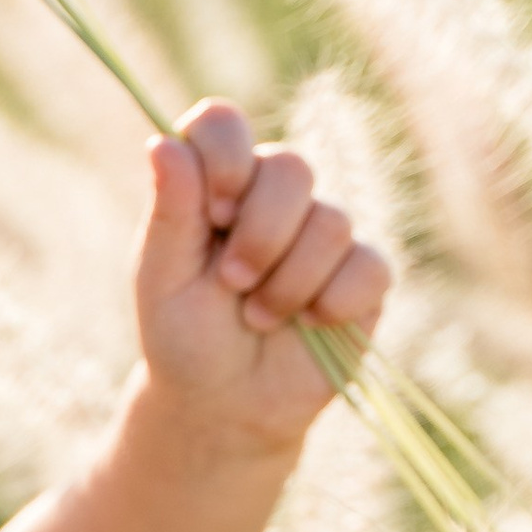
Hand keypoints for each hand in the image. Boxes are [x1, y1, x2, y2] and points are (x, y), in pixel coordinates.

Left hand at [136, 98, 389, 455]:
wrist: (226, 406)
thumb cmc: (185, 337)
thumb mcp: (163, 279)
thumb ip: (170, 211)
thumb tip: (165, 142)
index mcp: (218, 185)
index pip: (223, 124)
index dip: (226, 154)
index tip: (216, 208)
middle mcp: (274, 197)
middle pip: (291, 166)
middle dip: (260, 234)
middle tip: (232, 282)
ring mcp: (325, 232)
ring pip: (330, 221)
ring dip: (287, 283)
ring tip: (258, 317)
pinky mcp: (365, 274)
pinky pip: (367, 265)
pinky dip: (331, 303)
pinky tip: (308, 325)